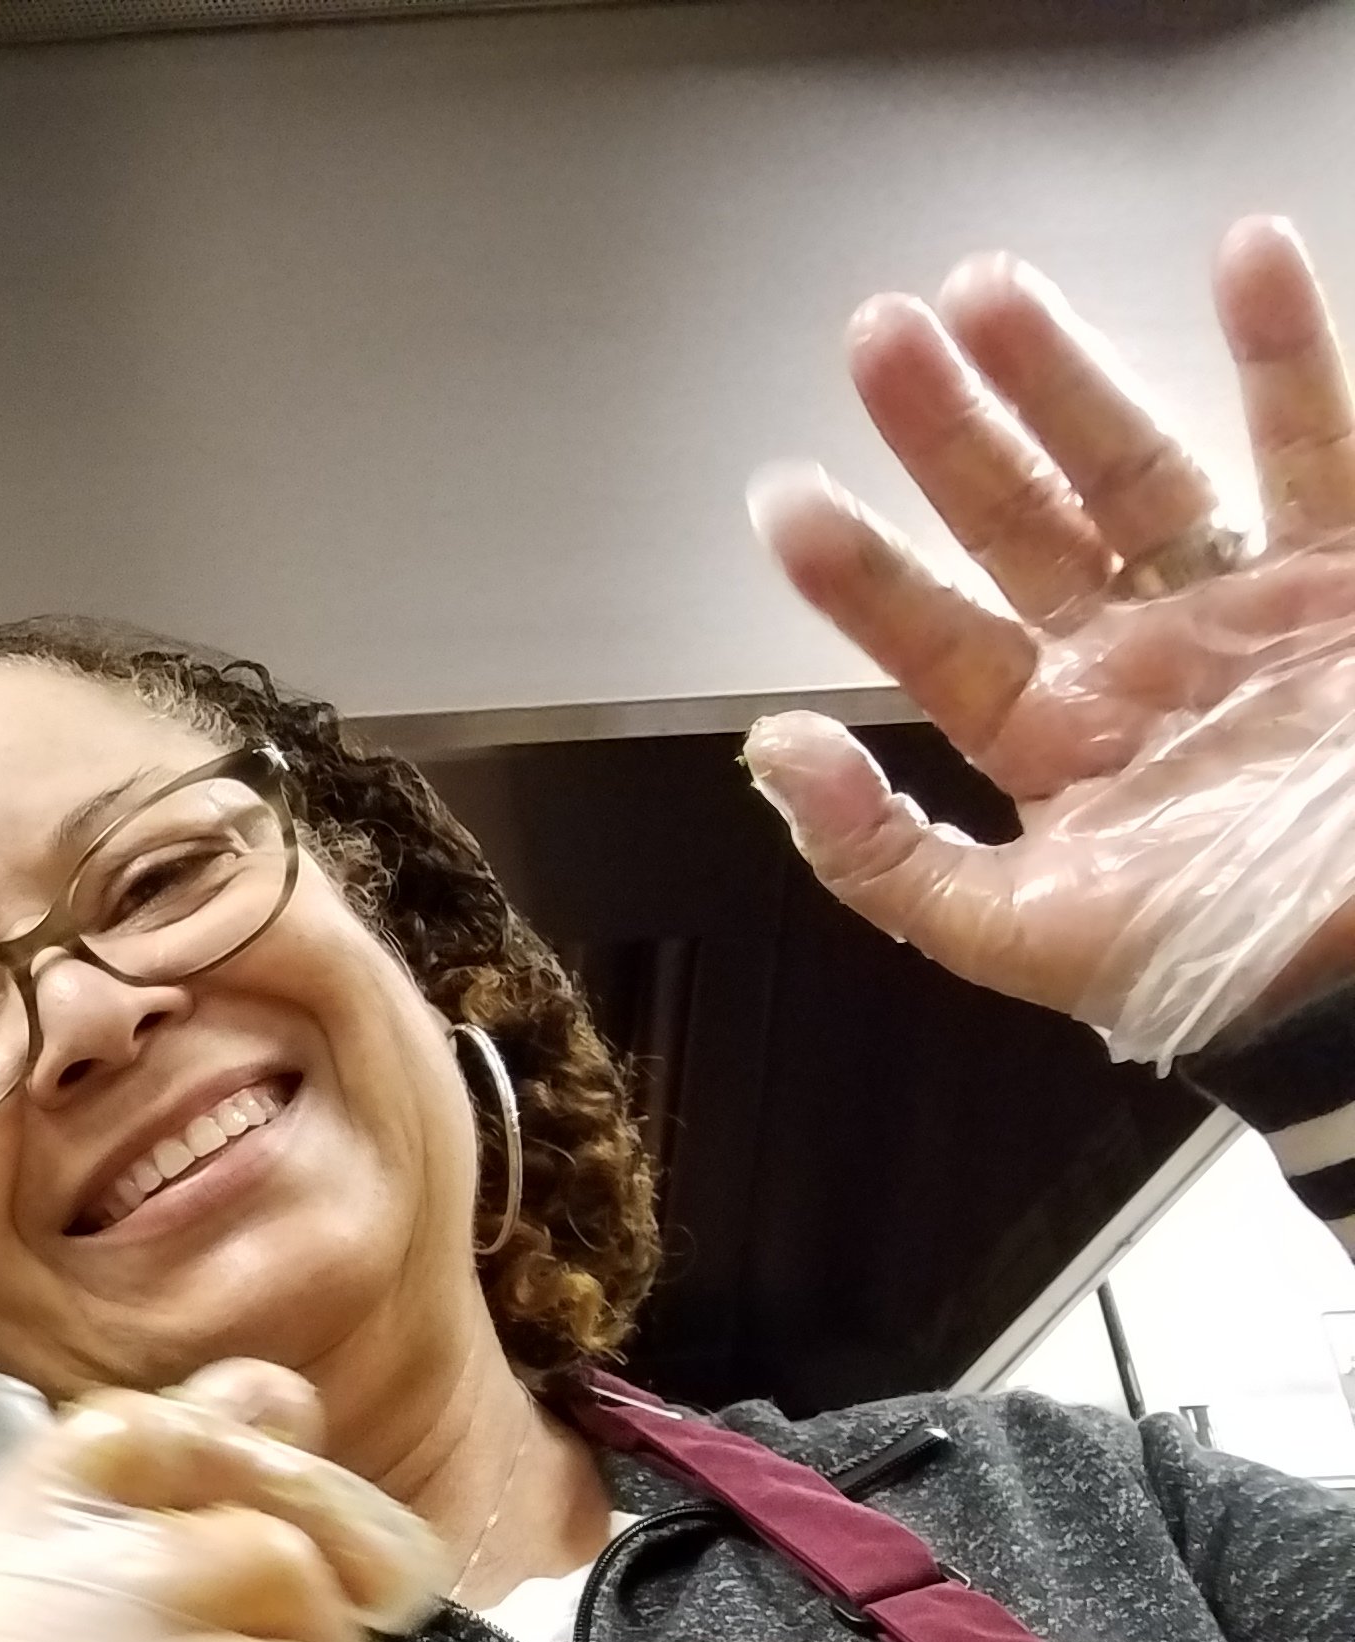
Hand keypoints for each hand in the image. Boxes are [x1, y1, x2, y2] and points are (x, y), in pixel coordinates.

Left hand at [748, 217, 1354, 1060]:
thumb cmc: (1212, 963)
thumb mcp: (1018, 936)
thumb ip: (881, 857)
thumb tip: (769, 755)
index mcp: (1054, 737)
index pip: (929, 634)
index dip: (855, 569)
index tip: (781, 495)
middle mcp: (1137, 656)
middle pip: (1018, 517)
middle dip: (947, 429)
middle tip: (879, 335)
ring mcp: (1242, 605)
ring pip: (1137, 464)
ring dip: (1065, 374)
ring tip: (991, 286)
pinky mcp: (1352, 574)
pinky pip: (1320, 445)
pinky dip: (1284, 350)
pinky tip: (1247, 254)